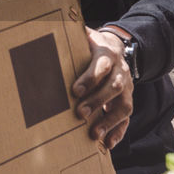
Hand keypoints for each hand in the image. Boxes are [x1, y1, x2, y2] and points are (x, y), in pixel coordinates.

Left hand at [73, 27, 133, 149]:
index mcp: (107, 53)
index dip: (90, 78)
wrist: (116, 47)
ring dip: (109, 121)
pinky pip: (127, 118)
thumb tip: (46, 29)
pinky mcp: (127, 100)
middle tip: (79, 113)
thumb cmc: (91, 45)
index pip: (101, 66)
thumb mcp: (83, 35)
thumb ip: (70, 35)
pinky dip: (118, 131)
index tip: (75, 91)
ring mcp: (127, 87)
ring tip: (94, 135)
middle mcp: (120, 71)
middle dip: (97, 101)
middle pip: (113, 86)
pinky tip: (107, 144)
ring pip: (124, 105)